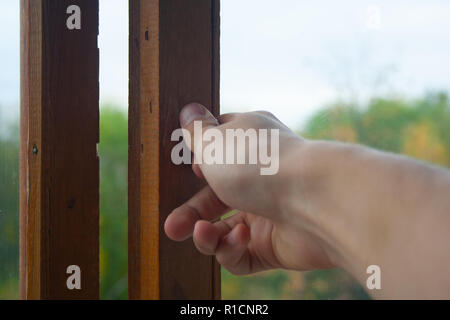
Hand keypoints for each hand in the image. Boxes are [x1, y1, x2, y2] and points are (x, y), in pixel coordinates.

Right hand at [164, 103, 334, 274]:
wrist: (314, 198)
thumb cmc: (257, 163)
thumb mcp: (215, 142)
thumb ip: (197, 130)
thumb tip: (190, 110)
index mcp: (250, 145)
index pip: (222, 152)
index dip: (202, 164)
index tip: (193, 168)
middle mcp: (260, 178)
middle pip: (217, 200)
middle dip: (192, 214)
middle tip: (172, 228)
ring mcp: (269, 212)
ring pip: (227, 230)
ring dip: (208, 236)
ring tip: (203, 234)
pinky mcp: (276, 244)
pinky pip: (245, 254)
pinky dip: (234, 249)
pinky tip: (240, 237)